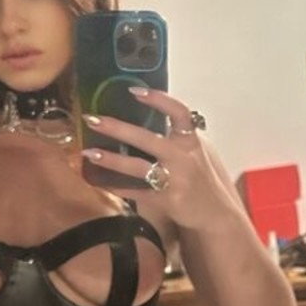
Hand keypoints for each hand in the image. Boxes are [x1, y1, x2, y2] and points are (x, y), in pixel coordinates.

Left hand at [82, 91, 230, 231]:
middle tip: (91, 119)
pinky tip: (99, 183)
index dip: (158, 100)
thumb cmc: (204, 180)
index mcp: (191, 142)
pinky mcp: (167, 200)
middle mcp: (183, 158)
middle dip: (116, 128)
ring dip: (110, 159)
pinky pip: (136, 192)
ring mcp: (175, 180)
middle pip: (146, 139)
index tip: (133, 91)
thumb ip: (180, 137)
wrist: (216, 215)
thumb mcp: (198, 152)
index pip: (179, 113)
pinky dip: (117, 187)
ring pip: (137, 167)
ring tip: (89, 153)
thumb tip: (156, 118)